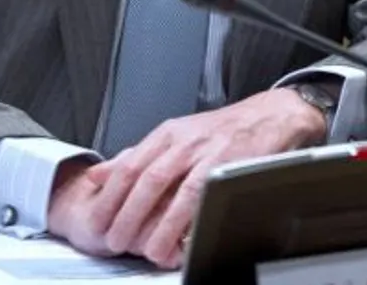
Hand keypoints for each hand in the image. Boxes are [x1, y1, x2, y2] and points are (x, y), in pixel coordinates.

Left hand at [47, 88, 325, 266]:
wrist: (269, 116)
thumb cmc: (220, 131)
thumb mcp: (174, 135)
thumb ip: (136, 157)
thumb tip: (97, 177)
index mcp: (166, 134)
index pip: (128, 166)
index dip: (110, 197)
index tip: (97, 223)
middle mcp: (184, 142)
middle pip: (148, 180)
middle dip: (128, 215)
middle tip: (115, 241)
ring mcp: (210, 154)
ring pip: (178, 192)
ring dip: (161, 225)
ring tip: (149, 250)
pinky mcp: (233, 167)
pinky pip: (210, 197)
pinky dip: (196, 219)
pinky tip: (186, 238)